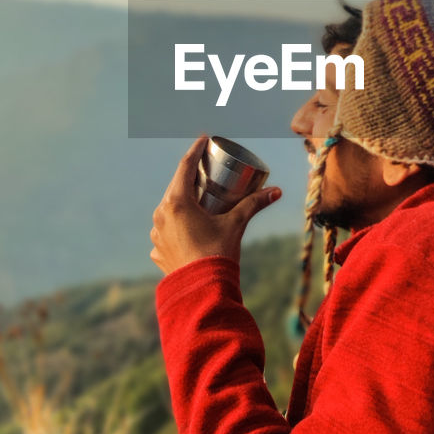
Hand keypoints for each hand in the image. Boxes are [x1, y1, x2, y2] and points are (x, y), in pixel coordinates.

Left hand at [150, 135, 281, 274]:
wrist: (203, 293)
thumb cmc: (218, 254)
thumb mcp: (236, 224)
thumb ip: (254, 204)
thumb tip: (276, 190)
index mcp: (176, 203)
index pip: (184, 167)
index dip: (194, 150)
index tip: (203, 140)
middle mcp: (161, 215)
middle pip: (175, 187)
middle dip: (189, 176)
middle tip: (204, 169)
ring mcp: (157, 235)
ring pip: (169, 209)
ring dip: (181, 201)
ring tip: (196, 199)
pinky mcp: (157, 252)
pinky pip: (167, 231)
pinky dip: (178, 225)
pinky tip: (186, 228)